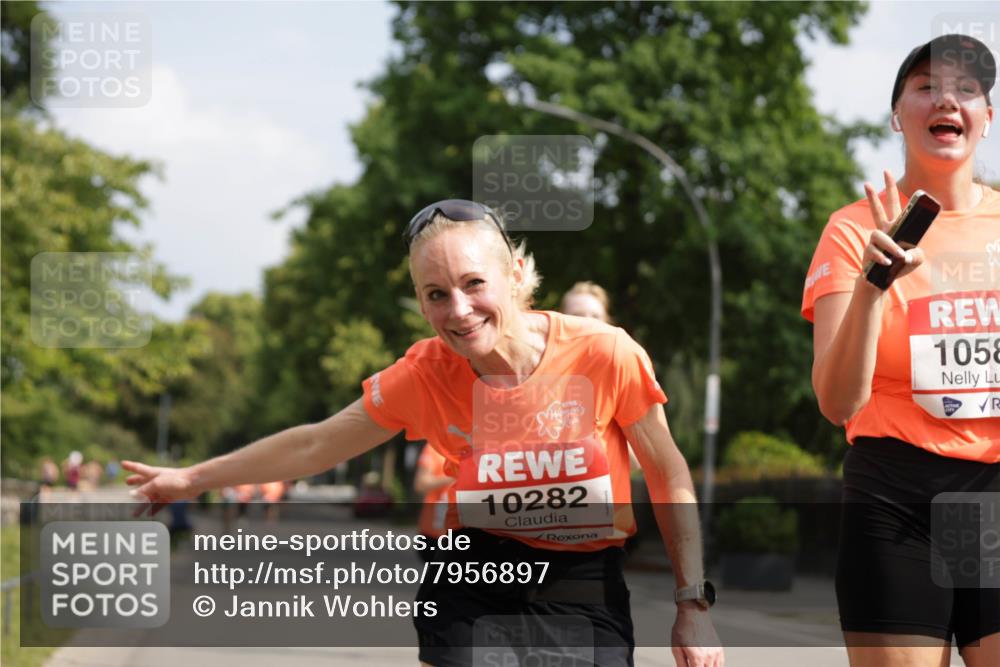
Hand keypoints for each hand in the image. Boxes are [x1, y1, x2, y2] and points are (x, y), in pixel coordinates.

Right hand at [121, 460, 200, 514]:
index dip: (130, 466)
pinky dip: (153, 509)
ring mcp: (163, 489)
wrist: (194, 483)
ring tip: (133, 513)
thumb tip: (131, 494)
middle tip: (127, 482)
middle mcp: (157, 480)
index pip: (138, 468)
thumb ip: (144, 489)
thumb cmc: (176, 479)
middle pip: (143, 482)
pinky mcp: (170, 496)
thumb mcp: (157, 484)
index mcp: (153, 473)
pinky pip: (159, 504)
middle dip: (135, 481)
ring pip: (150, 497)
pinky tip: (148, 515)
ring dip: (142, 505)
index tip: (122, 463)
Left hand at [671, 604, 723, 666]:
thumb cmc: (683, 629)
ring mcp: (716, 653)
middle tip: (693, 664)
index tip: (689, 666)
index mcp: (697, 657)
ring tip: (699, 663)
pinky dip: (715, 666)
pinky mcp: (719, 649)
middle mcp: (709, 656)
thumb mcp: (676, 648)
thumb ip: (681, 664)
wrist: (693, 613)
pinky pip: (720, 663)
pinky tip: (708, 664)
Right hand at [862, 170, 924, 284]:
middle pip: (878, 209)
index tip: (887, 172)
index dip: (890, 189)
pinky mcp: (869, 252)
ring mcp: (875, 241)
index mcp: (895, 226)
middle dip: (875, 193)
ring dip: (890, 245)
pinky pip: (876, 252)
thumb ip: (916, 255)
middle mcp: (883, 230)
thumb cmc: (900, 266)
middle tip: (869, 180)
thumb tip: (906, 255)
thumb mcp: (916, 260)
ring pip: (879, 235)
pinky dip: (883, 258)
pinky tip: (888, 263)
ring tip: (897, 256)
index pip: (893, 204)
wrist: (883, 279)